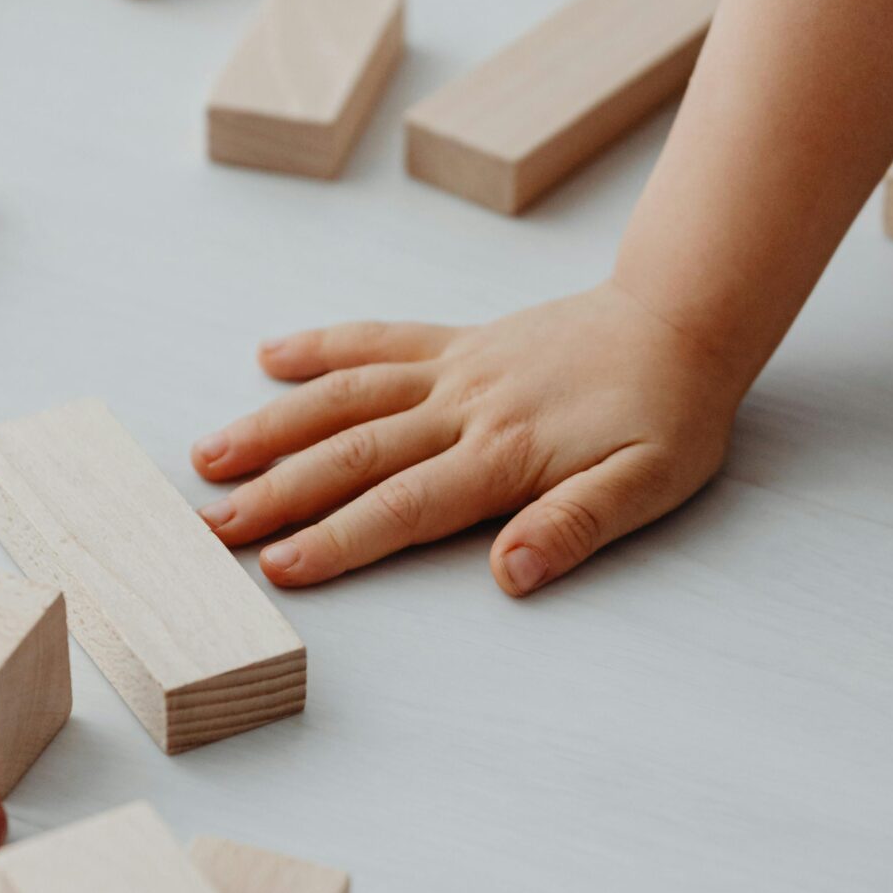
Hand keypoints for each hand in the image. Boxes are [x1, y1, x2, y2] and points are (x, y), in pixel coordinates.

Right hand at [190, 280, 742, 593]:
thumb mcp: (650, 484)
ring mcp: (456, 369)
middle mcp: (466, 407)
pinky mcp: (458, 342)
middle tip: (211, 527)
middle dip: (277, 494)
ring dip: (274, 425)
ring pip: (346, 395)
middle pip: (354, 454)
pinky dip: (322, 346)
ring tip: (210, 455)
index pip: (405, 506)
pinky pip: (379, 339)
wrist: (682, 319)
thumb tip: (510, 573)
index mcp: (507, 454)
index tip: (279, 566)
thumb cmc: (670, 412)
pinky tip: (270, 357)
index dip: (338, 539)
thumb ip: (577, 526)